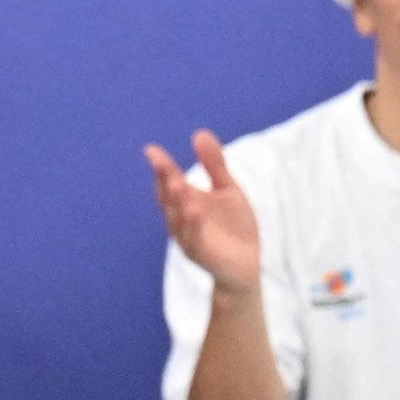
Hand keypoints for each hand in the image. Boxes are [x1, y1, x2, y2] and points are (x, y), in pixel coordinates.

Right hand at [147, 131, 264, 294]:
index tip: (152, 151)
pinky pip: (196, 239)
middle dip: (164, 181)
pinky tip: (195, 211)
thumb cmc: (233, 227)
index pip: (168, 182)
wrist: (246, 265)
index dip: (161, 167)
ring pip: (178, 220)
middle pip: (168, 199)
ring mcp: (189, 239)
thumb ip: (214, 165)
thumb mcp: (227, 190)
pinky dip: (194, 226)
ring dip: (177, 202)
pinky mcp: (203, 255)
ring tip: (177, 183)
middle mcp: (181, 220)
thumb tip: (199, 133)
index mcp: (185, 202)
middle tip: (161, 162)